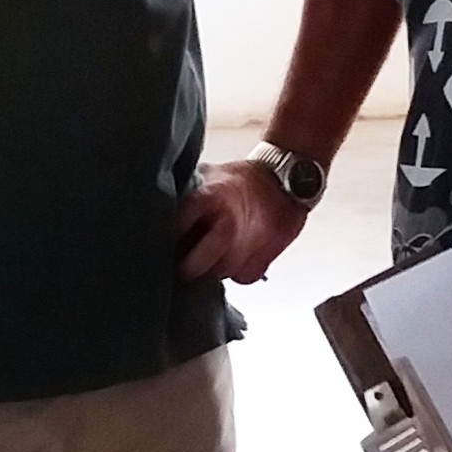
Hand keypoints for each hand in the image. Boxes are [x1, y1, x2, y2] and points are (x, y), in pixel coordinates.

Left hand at [177, 161, 307, 285]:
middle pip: (200, 261)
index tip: (162, 245)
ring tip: (211, 260)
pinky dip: (239, 272)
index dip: (169, 239)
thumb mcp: (211, 175)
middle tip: (183, 269)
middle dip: (190, 267)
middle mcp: (229, 222)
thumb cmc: (247, 179)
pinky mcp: (267, 254)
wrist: (289, 177)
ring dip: (215, 270)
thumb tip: (164, 205)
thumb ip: (191, 193)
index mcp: (210, 197)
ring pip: (223, 272)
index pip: (179, 225)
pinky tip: (236, 259)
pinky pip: (246, 276)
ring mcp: (249, 241)